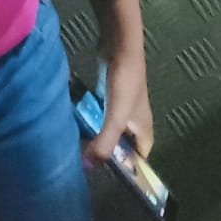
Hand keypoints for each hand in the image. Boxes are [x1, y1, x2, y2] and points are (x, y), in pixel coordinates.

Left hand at [83, 32, 153, 164]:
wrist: (121, 45)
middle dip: (109, 152)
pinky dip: (92, 118)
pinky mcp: (109, 91)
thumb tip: (88, 166)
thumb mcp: (116, 117)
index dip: (129, 167)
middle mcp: (135, 118)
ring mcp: (122, 103)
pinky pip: (101, 111)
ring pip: (111, 126)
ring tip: (79, 145)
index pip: (141, 156)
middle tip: (88, 161)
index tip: (109, 175)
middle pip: (124, 143)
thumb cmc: (124, 83)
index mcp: (144, 127)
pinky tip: (77, 122)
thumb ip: (104, 142)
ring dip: (98, 134)